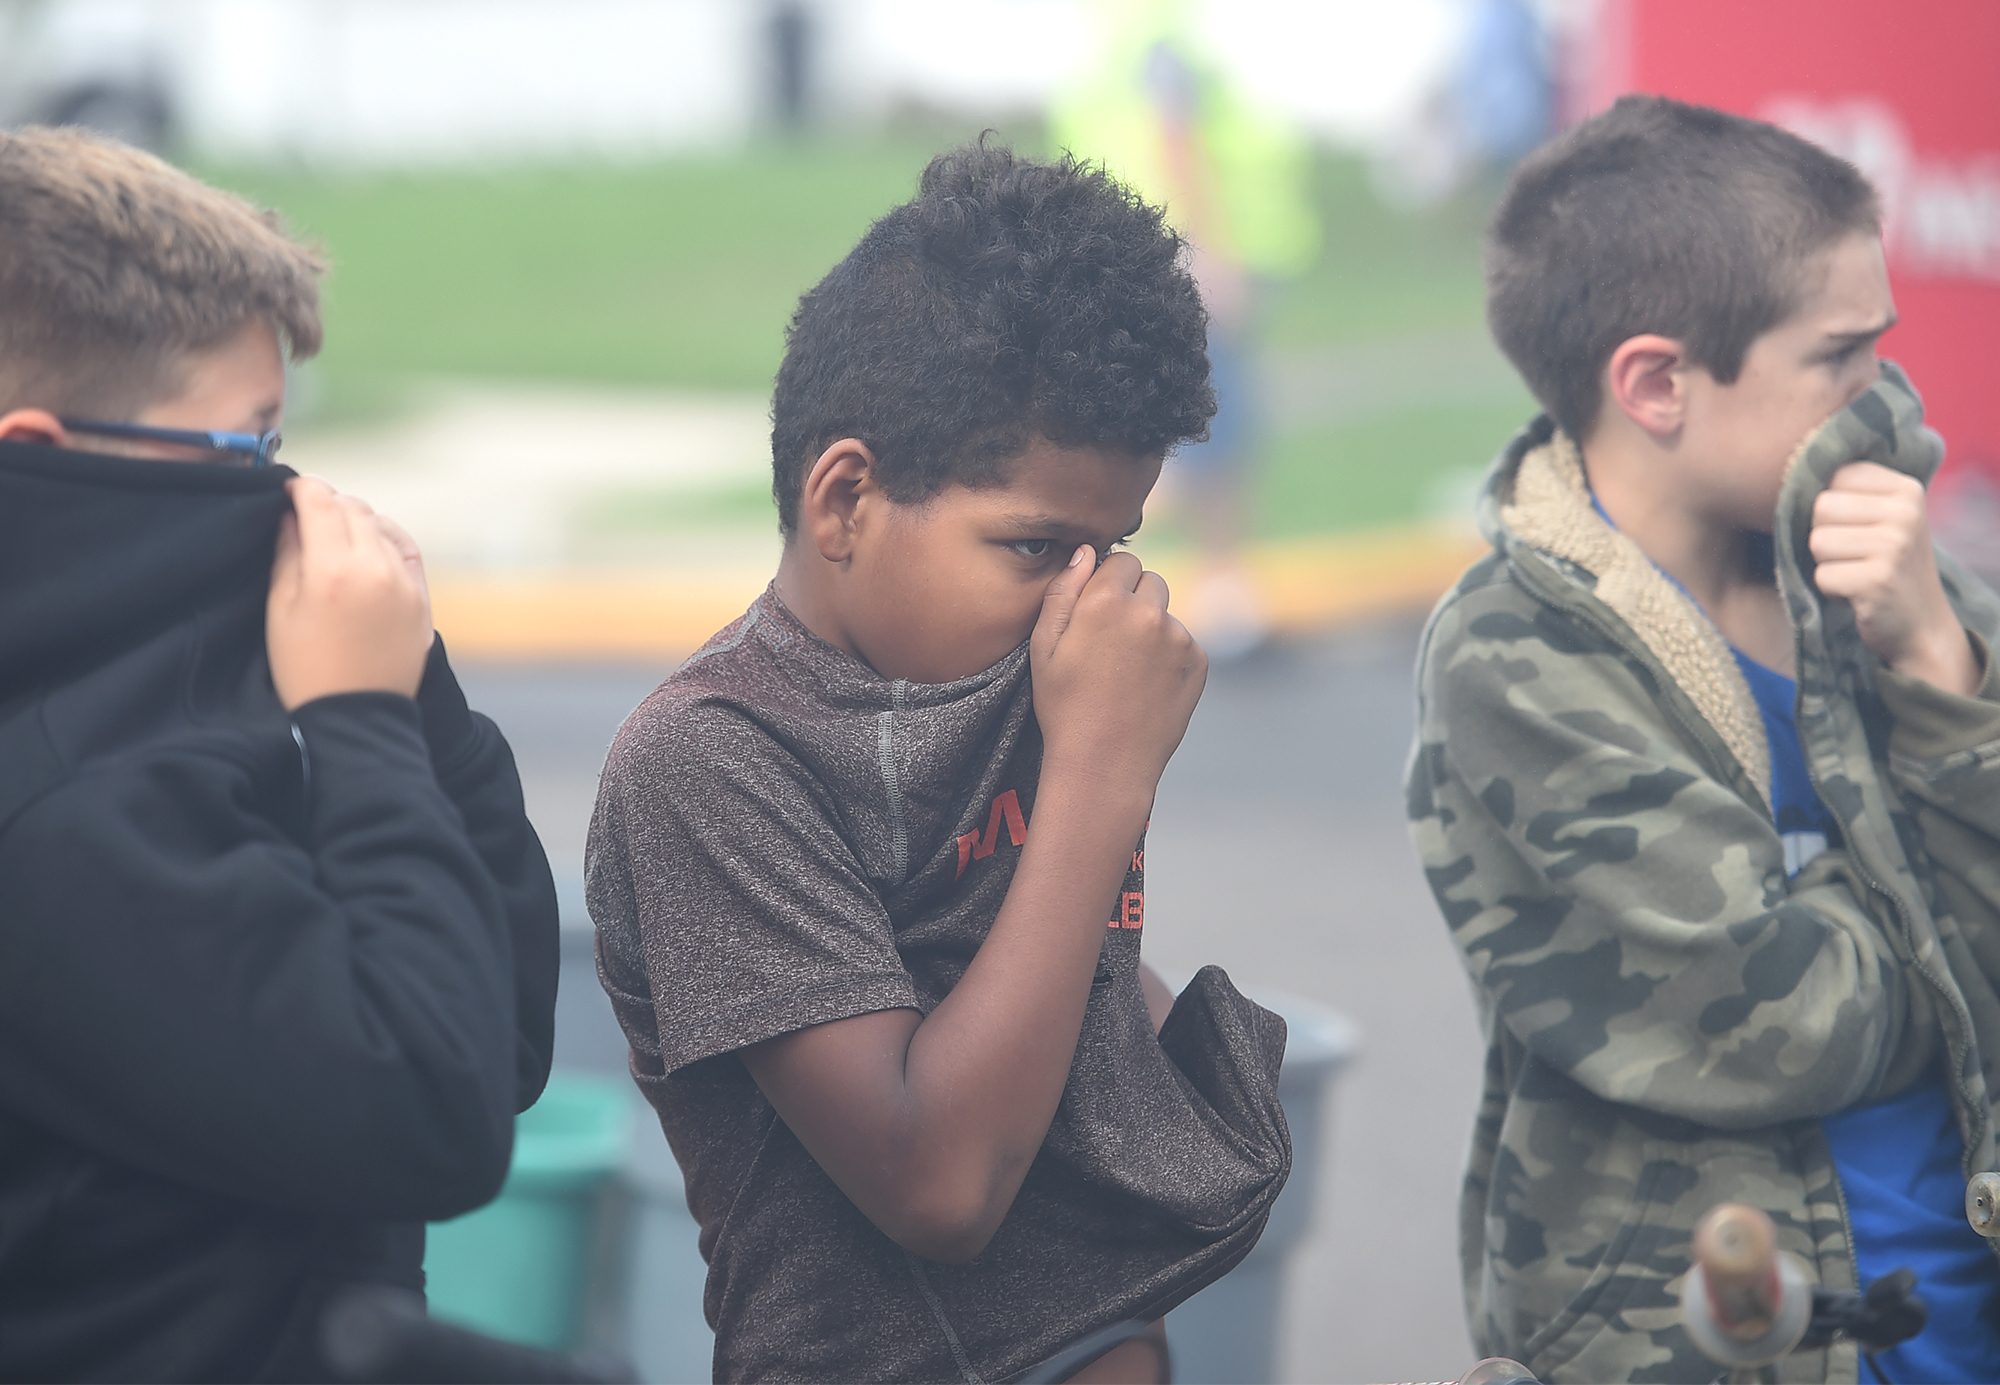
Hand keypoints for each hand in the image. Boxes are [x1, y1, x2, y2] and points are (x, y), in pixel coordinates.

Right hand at [267, 476, 433, 710]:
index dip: (302, 487)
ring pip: (380, 526)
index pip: (321, 501)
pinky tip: (370, 545)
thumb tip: (293, 514)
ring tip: (335, 535)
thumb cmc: (306, 667)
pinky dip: (386, 539)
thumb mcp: (281, 608)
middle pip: (353, 509)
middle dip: (328, 503)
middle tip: (308, 513)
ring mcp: (404, 582)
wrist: (356, 715)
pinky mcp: (421, 598)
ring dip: (357, 521)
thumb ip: (288, 553)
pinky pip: (405, 550)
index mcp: (333, 569)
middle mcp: (375, 568)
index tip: (290, 489)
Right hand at [1031, 546, 1207, 797]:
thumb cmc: (1065, 707)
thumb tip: (1085, 552)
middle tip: (1111, 642)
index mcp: (1107, 601)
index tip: (1096, 612)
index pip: (1121, 561)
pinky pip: (1183, 642)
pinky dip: (1169, 655)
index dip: (1107, 583)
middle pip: (1150, 580)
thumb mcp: (1043, 648)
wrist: (1105, 764)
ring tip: (1126, 670)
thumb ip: (1062, 591)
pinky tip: (1146, 685)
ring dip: (1151, 628)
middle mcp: (1149, 612)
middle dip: (1134, 600)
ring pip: (1167, 613)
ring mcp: (1178, 637)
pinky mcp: (1197, 661)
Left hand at [1810, 462, 1977, 694]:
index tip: (1857, 529)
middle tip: (1854, 556)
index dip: (1831, 508)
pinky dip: (1830, 590)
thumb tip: (1789, 474)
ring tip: (1856, 574)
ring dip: (1826, 565)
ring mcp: (1895, 546)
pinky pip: (1821, 576)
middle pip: (1820, 507)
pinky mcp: (1878, 580)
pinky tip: (1856, 594)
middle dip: (1824, 536)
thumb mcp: (1882, 520)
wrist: (1920, 625)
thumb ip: (1849, 493)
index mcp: (1906, 489)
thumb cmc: (1887, 566)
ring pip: (1816, 542)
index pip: (1834, 477)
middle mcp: (1905, 512)